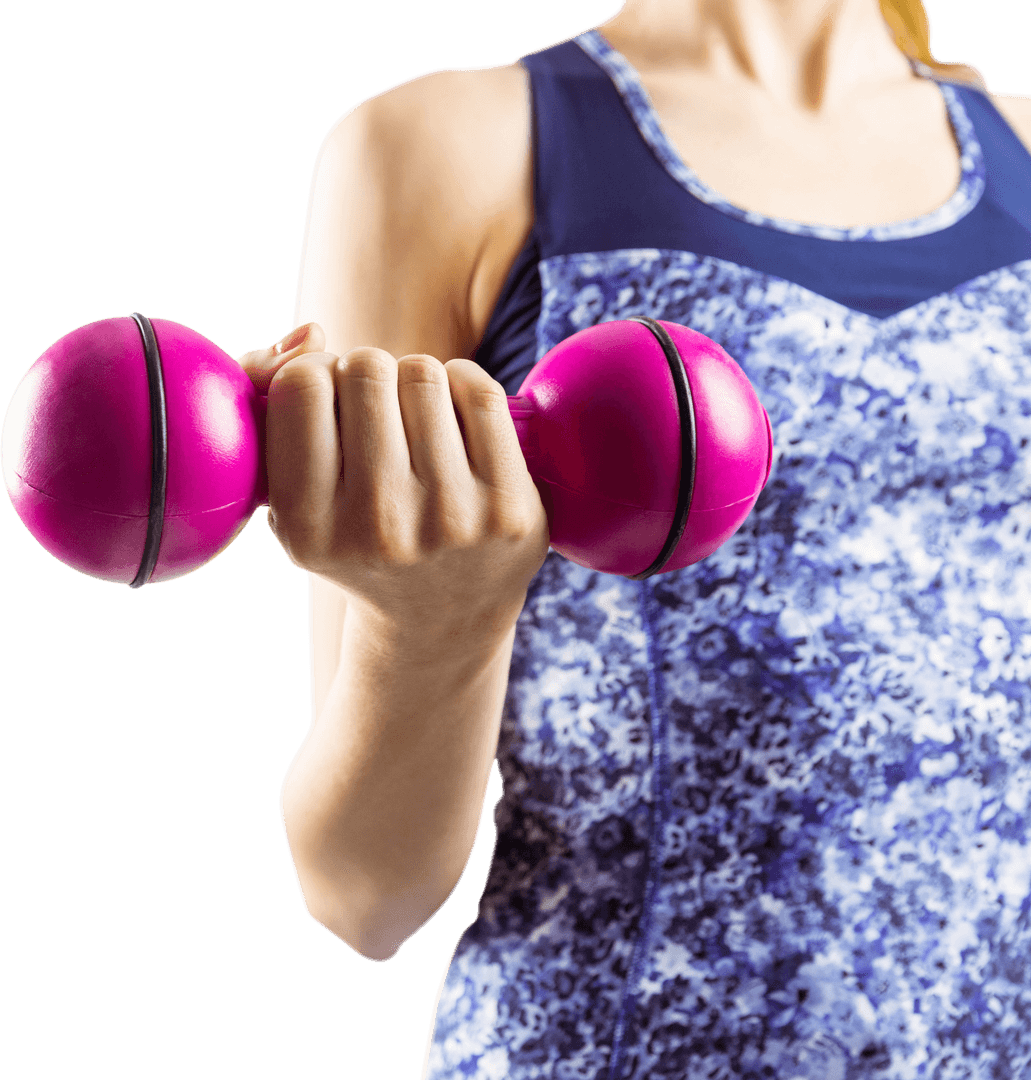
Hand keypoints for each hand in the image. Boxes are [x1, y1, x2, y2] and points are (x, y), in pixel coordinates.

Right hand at [236, 326, 549, 656]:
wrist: (440, 618)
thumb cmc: (355, 536)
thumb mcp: (290, 496)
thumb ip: (267, 400)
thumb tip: (311, 333)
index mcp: (309, 528)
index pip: (301, 386)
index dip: (313, 375)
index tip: (327, 402)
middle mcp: (379, 528)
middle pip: (365, 368)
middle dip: (367, 375)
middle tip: (375, 413)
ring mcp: (451, 519)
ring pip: (423, 372)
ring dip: (415, 381)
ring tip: (413, 421)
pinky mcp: (509, 507)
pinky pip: (480, 392)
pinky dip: (462, 384)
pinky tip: (454, 416)